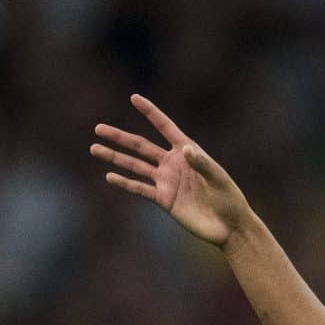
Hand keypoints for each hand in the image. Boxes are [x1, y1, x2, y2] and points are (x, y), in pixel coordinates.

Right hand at [89, 95, 249, 246]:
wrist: (229, 227)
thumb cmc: (229, 199)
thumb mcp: (218, 178)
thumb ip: (201, 163)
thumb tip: (184, 149)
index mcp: (187, 151)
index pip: (165, 127)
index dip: (150, 113)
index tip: (134, 97)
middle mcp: (172, 164)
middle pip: (141, 146)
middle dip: (120, 137)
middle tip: (98, 128)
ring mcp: (166, 182)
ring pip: (135, 166)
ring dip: (115, 158)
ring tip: (95, 148)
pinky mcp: (164, 200)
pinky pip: (140, 188)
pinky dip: (125, 183)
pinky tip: (110, 176)